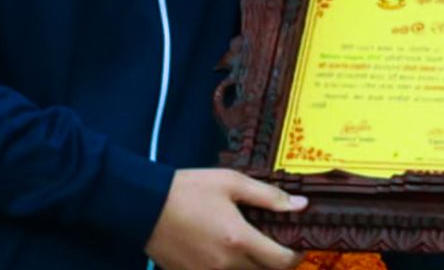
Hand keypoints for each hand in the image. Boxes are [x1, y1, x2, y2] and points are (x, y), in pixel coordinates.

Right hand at [145, 168, 306, 269]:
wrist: (143, 206)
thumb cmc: (188, 190)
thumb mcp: (231, 183)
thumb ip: (269, 196)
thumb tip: (300, 205)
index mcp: (239, 239)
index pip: (282, 261)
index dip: (296, 255)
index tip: (298, 244)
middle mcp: (226, 264)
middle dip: (275, 261)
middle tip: (275, 242)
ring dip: (253, 266)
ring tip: (250, 245)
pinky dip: (229, 268)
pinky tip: (225, 251)